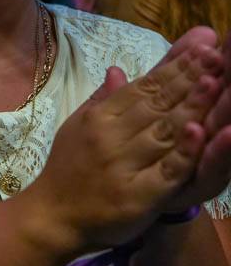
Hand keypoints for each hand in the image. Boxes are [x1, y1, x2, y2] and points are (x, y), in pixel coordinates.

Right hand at [28, 28, 224, 253]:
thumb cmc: (67, 170)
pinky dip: (184, 151)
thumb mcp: (79, 128)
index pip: (142, 87)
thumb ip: (102, 100)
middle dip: (189, 78)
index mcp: (99, 118)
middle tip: (216, 54)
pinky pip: (166, 170)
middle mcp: (111, 137)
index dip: (173, 68)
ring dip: (193, 106)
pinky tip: (201, 132)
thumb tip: (116, 69)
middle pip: (157, 104)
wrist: (51, 217)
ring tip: (217, 82)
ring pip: (165, 131)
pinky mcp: (138, 196)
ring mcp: (124, 165)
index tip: (201, 48)